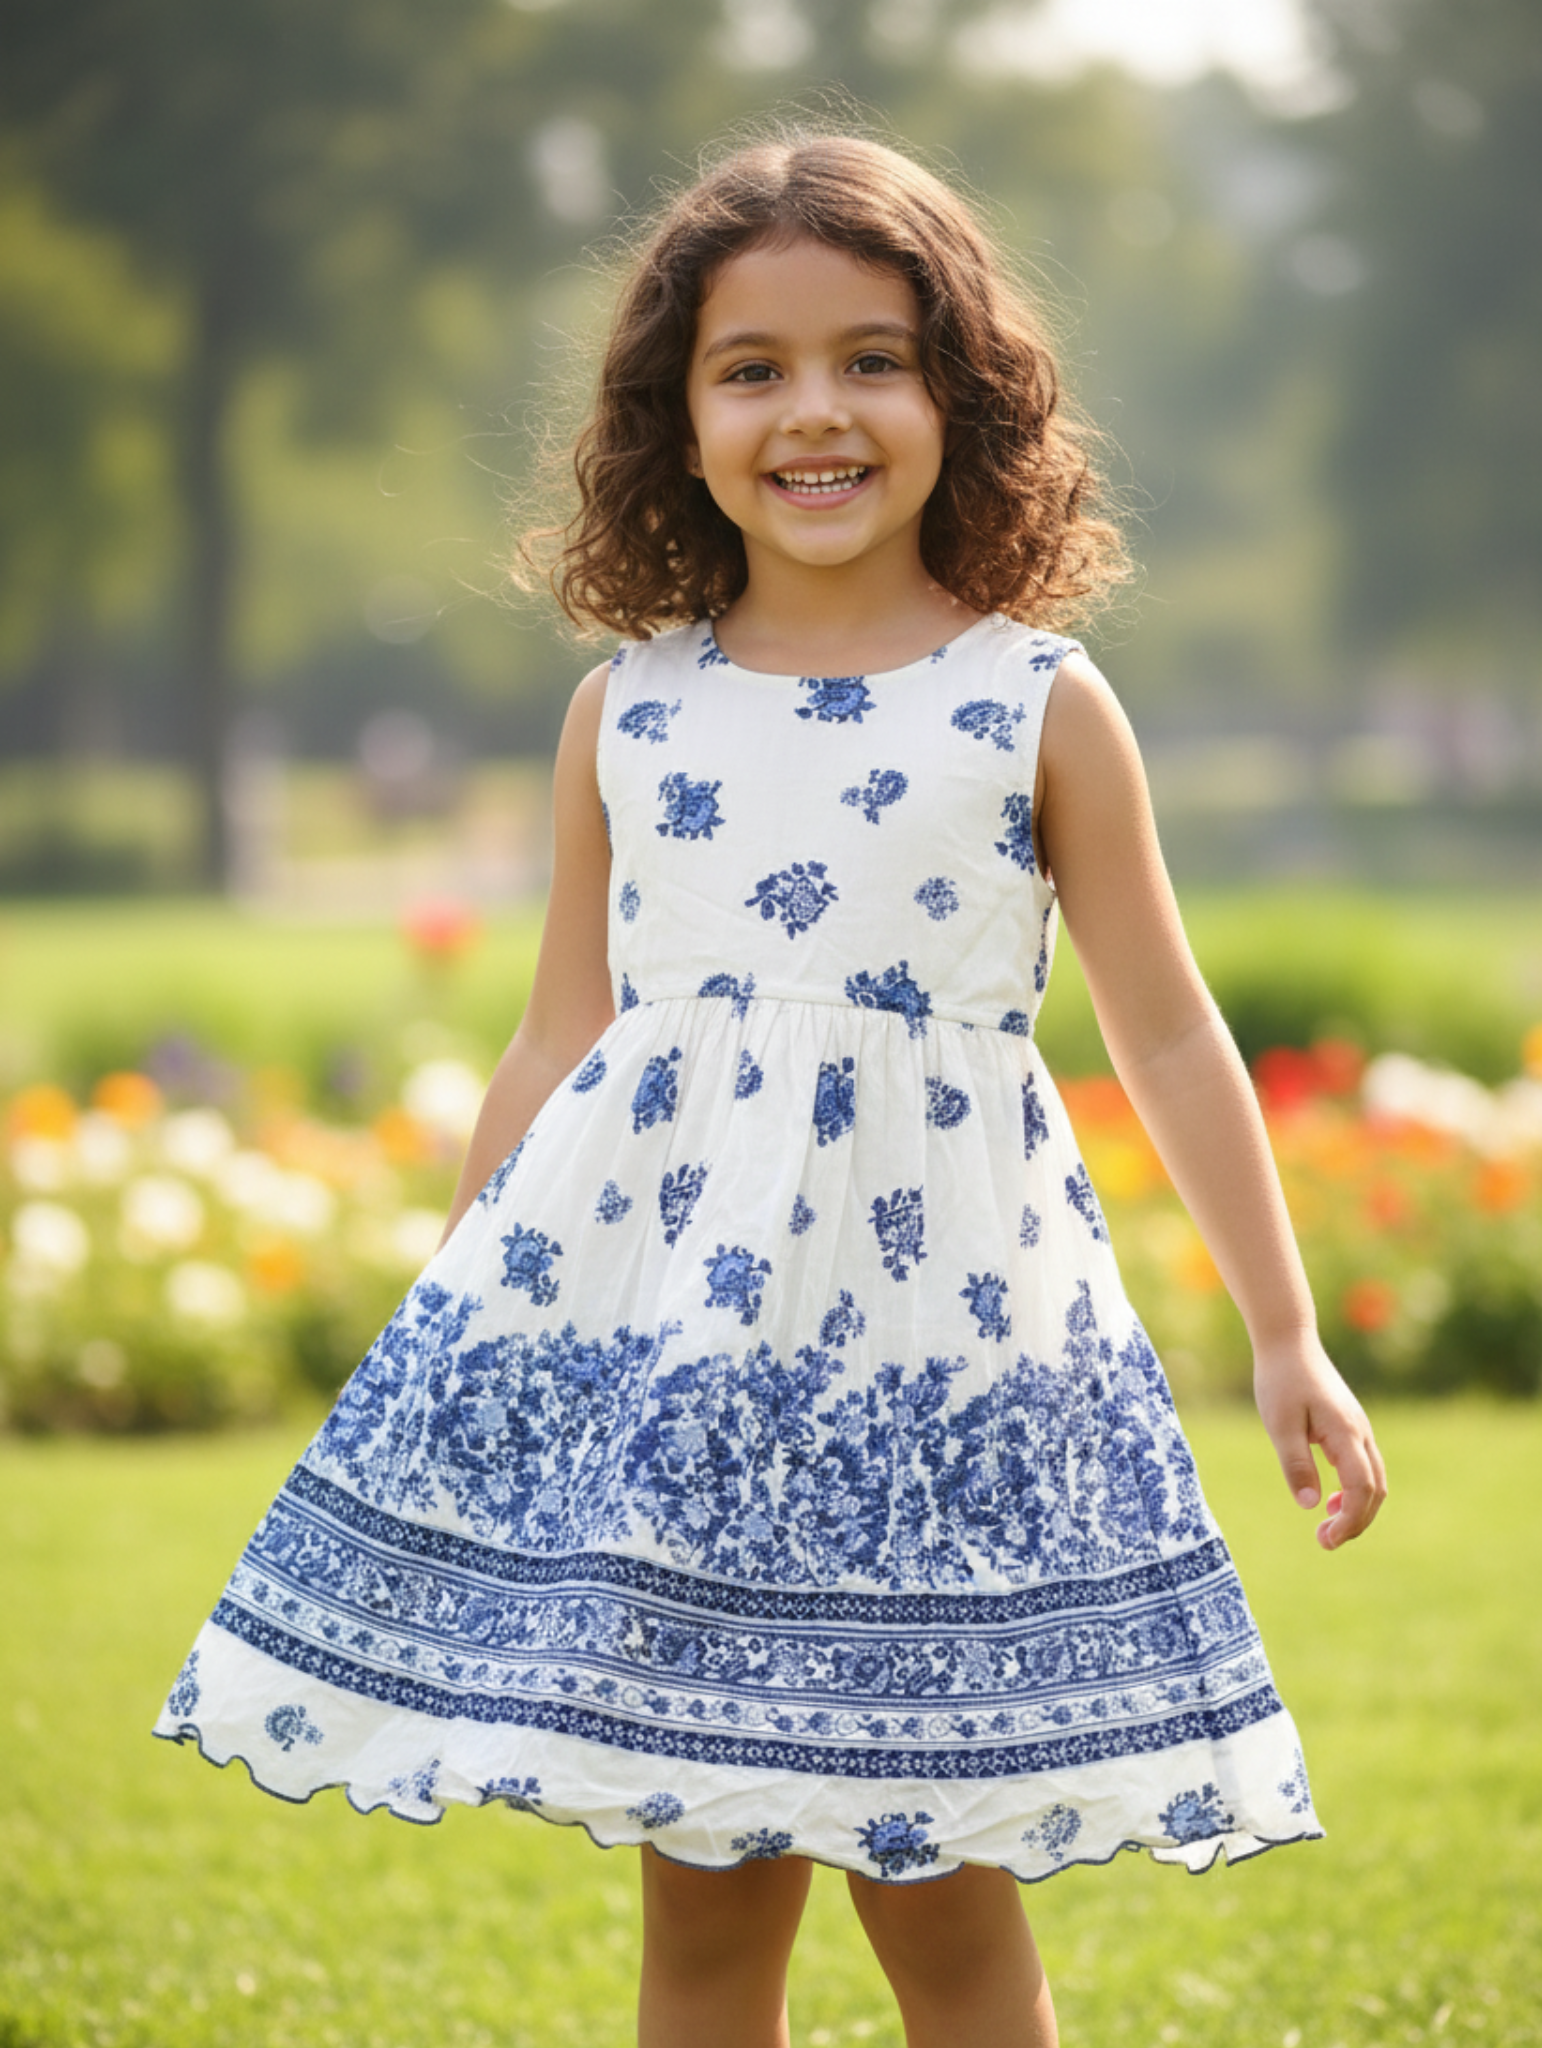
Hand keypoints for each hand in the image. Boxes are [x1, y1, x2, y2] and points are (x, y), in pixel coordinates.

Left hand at [1253, 1332, 1387, 1549]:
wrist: (1289, 1341)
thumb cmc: (1280, 1380)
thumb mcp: (1280, 1424)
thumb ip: (1296, 1464)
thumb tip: (1310, 1506)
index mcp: (1346, 1433)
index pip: (1362, 1489)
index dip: (1350, 1521)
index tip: (1326, 1539)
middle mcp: (1360, 1432)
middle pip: (1375, 1490)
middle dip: (1356, 1522)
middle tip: (1325, 1541)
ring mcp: (1359, 1428)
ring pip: (1374, 1479)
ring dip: (1357, 1508)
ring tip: (1327, 1527)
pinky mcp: (1350, 1426)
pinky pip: (1364, 1466)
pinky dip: (1354, 1490)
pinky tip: (1331, 1499)